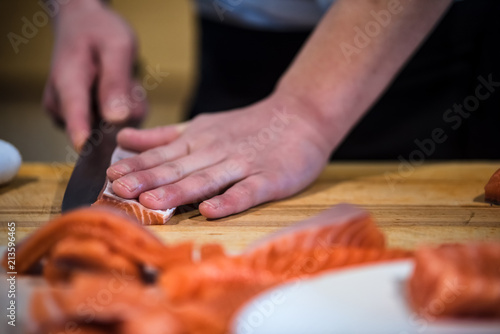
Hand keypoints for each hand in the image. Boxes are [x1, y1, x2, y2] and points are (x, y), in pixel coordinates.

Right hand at [42, 0, 145, 150]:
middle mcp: (62, 105)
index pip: (74, 113)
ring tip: (125, 82)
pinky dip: (125, 111)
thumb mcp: (117, 47)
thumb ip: (116, 82)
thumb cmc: (99, 32)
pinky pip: (113, 125)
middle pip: (101, 128)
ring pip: (112, 128)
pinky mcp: (83, 121)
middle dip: (125, 112)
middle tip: (130, 83)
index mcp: (67, 82)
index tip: (88, 150)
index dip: (83, 134)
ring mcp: (71, 115)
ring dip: (128, 109)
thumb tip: (116, 118)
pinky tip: (122, 91)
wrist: (83, 25)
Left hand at [106, 94, 333, 217]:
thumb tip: (125, 139)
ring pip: (208, 179)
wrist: (301, 115)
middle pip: (179, 168)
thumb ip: (165, 136)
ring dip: (180, 190)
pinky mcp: (269, 179)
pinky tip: (212, 211)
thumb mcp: (203, 124)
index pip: (163, 155)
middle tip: (120, 191)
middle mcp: (217, 152)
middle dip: (148, 179)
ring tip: (152, 201)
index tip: (110, 177)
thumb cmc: (249, 126)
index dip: (137, 166)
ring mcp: (243, 165)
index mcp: (199, 140)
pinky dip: (230, 200)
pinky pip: (248, 191)